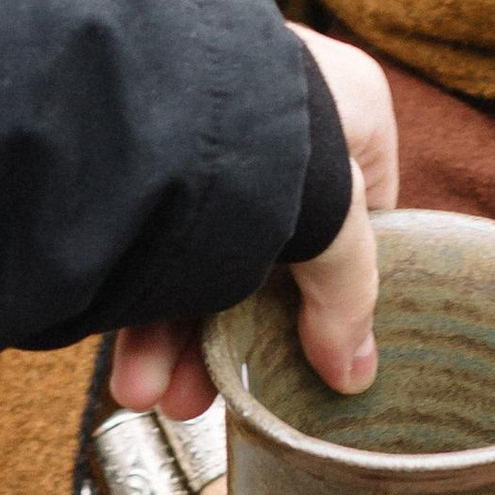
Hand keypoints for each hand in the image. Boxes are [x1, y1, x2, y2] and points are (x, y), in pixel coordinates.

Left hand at [110, 28, 398, 417]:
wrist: (156, 95)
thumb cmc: (273, 146)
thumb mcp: (336, 231)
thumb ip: (347, 302)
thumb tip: (355, 376)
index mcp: (348, 103)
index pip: (360, 212)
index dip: (337, 288)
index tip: (312, 350)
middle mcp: (275, 107)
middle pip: (266, 248)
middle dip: (235, 335)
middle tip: (210, 395)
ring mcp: (202, 125)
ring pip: (200, 250)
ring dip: (180, 338)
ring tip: (160, 399)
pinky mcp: (137, 150)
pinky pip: (148, 236)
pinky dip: (141, 304)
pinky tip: (134, 367)